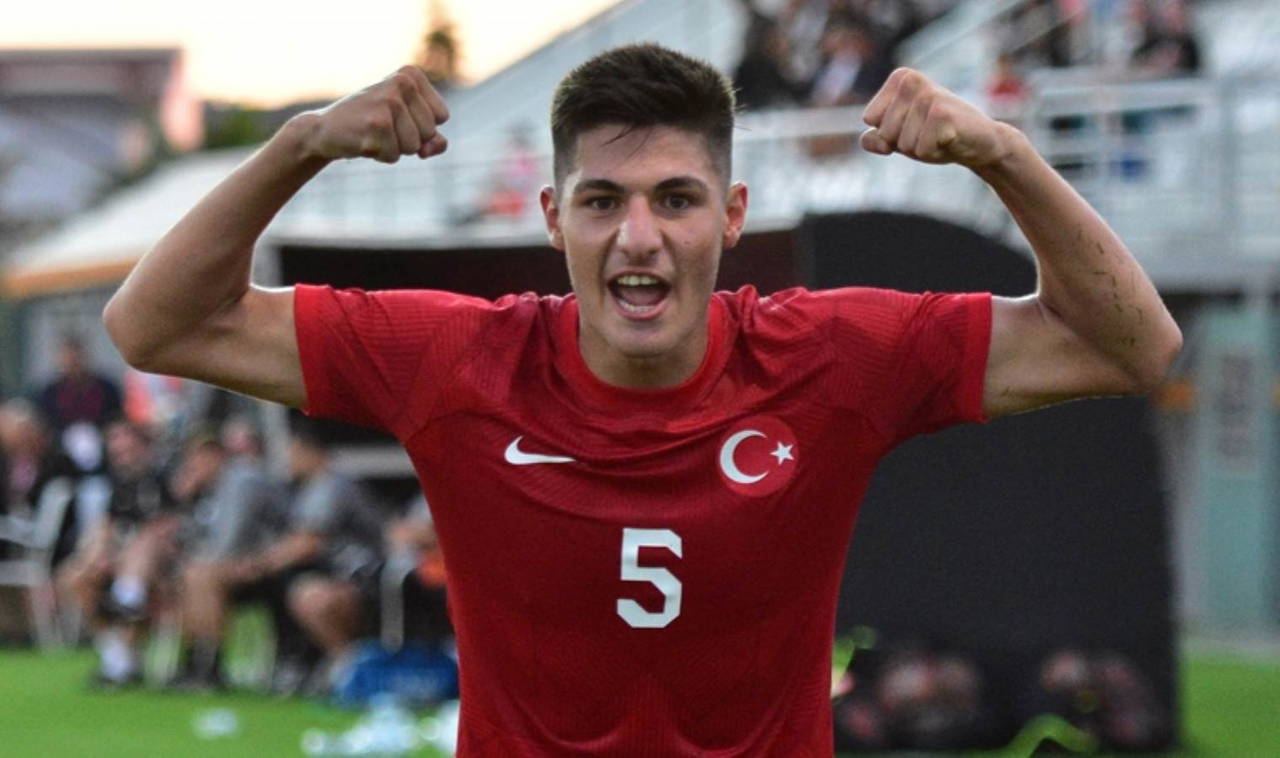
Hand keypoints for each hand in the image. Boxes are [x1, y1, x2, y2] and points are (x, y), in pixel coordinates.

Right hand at [298, 65, 449, 163]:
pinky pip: (395, 155)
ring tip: (372, 133)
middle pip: (430, 132)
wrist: (324, 130)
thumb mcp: (406, 125)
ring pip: (414, 147)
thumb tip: (433, 147)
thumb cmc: (370, 125)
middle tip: (381, 126)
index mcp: (411, 75)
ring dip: (394, 148)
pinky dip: (380, 156)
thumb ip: (433, 138)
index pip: (442, 116)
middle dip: (408, 140)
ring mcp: (389, 101)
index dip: (421, 127)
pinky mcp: (377, 123)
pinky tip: (363, 140)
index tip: (396, 116)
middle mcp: (402, 82)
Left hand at [860, 68, 1013, 169]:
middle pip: (885, 132)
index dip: (890, 133)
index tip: (914, 126)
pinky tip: (950, 140)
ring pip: (903, 143)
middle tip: (930, 133)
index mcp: (900, 78)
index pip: (869, 119)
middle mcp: (912, 80)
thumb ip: (877, 138)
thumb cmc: (938, 136)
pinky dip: (934, 153)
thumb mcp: (901, 136)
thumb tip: (868, 141)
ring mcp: (928, 96)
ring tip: (941, 136)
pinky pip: (921, 150)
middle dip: (905, 143)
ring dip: (921, 149)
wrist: (981, 141)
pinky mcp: (942, 114)